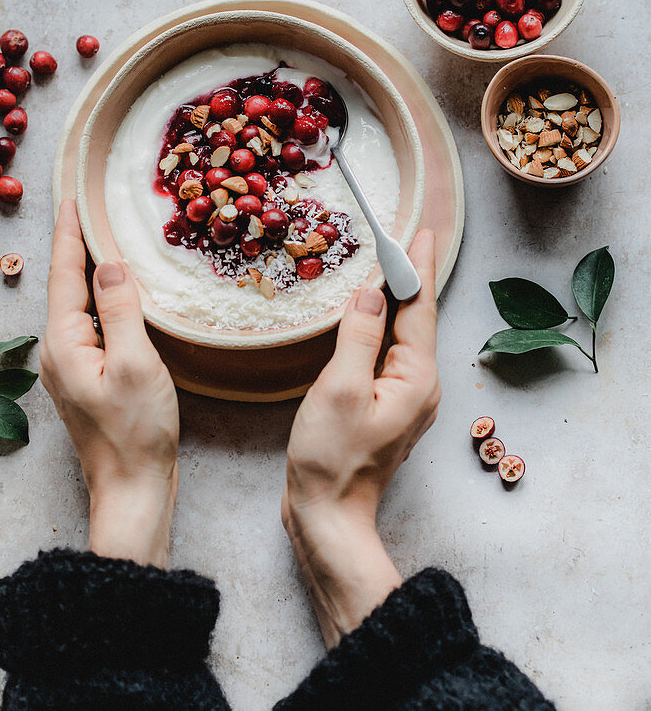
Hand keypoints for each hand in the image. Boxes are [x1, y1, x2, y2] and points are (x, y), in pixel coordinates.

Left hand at [40, 200, 178, 567]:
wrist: (134, 490)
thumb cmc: (137, 432)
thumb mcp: (136, 364)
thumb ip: (120, 311)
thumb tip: (109, 265)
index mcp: (65, 343)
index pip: (64, 275)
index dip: (69, 235)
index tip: (70, 200)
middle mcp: (61, 352)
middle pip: (68, 287)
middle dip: (77, 247)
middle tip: (88, 208)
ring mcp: (74, 368)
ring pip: (81, 307)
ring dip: (91, 273)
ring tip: (103, 239)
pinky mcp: (90, 379)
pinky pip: (93, 326)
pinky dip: (104, 301)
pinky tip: (119, 293)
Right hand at [282, 229, 439, 645]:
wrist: (328, 518)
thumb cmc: (331, 459)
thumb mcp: (339, 390)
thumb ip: (358, 336)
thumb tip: (370, 293)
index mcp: (416, 378)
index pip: (420, 308)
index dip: (419, 267)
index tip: (424, 232)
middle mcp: (421, 386)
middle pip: (416, 319)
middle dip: (411, 278)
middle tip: (405, 238)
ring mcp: (406, 399)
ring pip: (402, 337)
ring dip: (395, 301)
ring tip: (389, 266)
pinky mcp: (387, 408)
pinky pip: (388, 355)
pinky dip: (381, 327)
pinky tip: (368, 316)